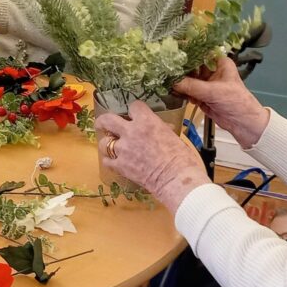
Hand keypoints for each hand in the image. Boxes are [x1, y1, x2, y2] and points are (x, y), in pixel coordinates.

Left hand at [96, 102, 210, 213]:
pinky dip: (110, 162)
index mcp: (147, 121)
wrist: (178, 180)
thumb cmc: (183, 158)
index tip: (135, 115)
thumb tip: (163, 129)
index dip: (135, 110)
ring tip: (111, 147)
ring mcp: (123, 149)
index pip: (134, 106)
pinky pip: (106, 161)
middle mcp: (131, 132)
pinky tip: (115, 163)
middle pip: (107, 120)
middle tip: (102, 124)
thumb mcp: (173, 137)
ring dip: (108, 144)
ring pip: (105, 142)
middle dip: (103, 121)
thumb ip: (162, 130)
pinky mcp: (120, 166)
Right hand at [172, 58, 268, 148]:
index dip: (185, 51)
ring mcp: (204, 83)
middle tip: (164, 68)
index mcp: (219, 62)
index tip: (170, 52)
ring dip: (177, 81)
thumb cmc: (236, 102)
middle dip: (178, 68)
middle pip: (190, 65)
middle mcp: (211, 70)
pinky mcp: (200, 95)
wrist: (243, 124)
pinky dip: (179, 91)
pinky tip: (172, 91)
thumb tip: (171, 81)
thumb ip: (191, 86)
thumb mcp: (213, 92)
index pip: (199, 52)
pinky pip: (186, 90)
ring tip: (165, 80)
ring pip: (186, 78)